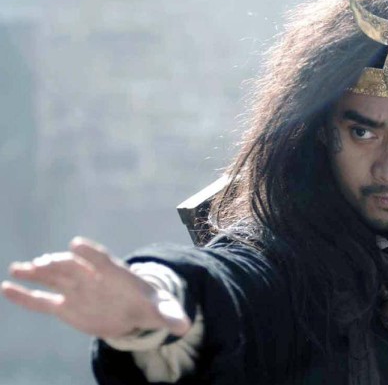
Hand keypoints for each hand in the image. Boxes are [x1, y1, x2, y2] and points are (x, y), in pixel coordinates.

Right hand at [2, 237, 190, 338]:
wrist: (133, 309)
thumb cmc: (148, 304)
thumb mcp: (162, 310)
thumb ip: (171, 315)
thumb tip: (186, 324)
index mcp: (117, 274)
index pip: (103, 260)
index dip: (90, 253)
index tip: (76, 244)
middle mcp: (94, 278)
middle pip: (74, 267)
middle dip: (60, 263)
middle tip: (43, 262)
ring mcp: (78, 290)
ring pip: (56, 279)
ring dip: (39, 273)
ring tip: (20, 268)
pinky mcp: (66, 306)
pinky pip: (43, 301)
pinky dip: (26, 296)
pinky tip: (7, 288)